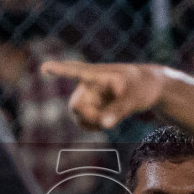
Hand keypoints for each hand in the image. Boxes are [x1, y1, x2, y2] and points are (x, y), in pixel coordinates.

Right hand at [42, 61, 167, 129]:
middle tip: (105, 122)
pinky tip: (105, 123)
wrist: (148, 88)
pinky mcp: (91, 105)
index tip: (45, 67)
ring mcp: (88, 95)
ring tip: (109, 120)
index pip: (75, 71)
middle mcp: (87, 84)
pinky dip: (92, 126)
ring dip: (91, 123)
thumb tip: (104, 125)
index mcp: (95, 74)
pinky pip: (83, 121)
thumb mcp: (133, 98)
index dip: (59, 70)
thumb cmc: (141, 86)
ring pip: (78, 116)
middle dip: (88, 117)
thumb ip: (118, 111)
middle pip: (75, 106)